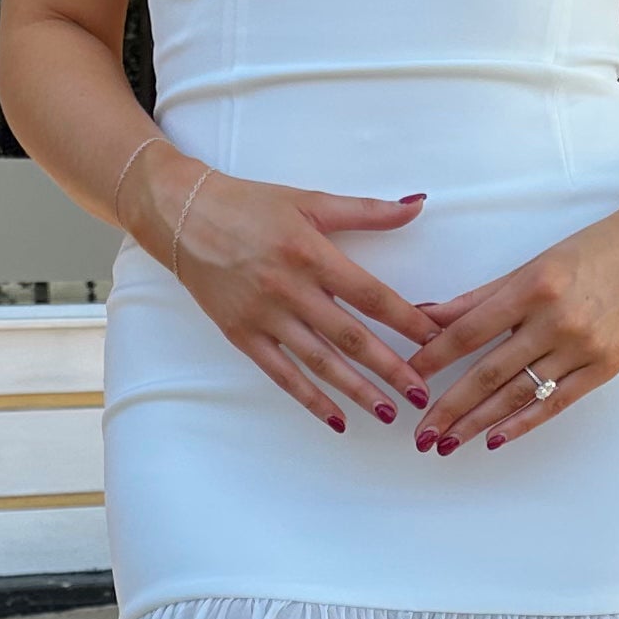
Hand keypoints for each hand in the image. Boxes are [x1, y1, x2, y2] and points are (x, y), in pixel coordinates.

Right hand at [159, 166, 446, 430]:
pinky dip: (310, 399)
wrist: (183, 216)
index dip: (406, 320)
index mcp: (311, 253)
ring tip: (388, 412)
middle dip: (390, 368)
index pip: (371, 295)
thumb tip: (416, 205)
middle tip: (421, 393)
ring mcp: (264, 317)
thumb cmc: (250, 206)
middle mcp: (289, 289)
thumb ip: (366, 211)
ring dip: (357, 390)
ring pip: (319, 362)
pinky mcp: (242, 335)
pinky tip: (337, 419)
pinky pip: (282, 375)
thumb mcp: (309, 200)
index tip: (436, 340)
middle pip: (350, 337)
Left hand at [406, 191, 618, 452]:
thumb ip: (479, 298)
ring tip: (447, 443)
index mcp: (534, 286)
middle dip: (450, 407)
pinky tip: (493, 439)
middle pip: (490, 371)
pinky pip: (556, 402)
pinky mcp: (605, 367)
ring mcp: (584, 346)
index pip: (470, 330)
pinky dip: (522, 423)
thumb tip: (426, 317)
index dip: (434, 358)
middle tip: (421, 434)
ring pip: (520, 394)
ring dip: (479, 423)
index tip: (408, 378)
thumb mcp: (532, 266)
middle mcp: (557, 319)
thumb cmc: (591, 252)